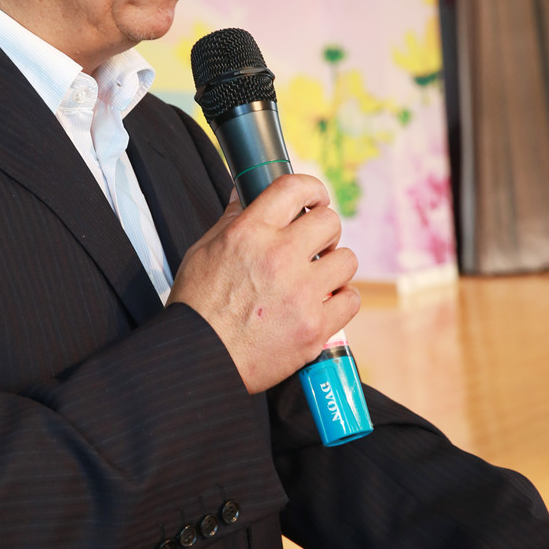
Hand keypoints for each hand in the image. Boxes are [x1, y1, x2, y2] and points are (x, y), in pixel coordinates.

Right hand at [167, 173, 359, 393]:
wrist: (199, 359)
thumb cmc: (197, 307)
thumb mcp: (203, 250)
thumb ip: (232, 219)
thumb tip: (245, 192)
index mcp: (250, 233)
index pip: (295, 188)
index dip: (312, 189)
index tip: (316, 198)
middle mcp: (279, 257)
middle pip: (329, 221)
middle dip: (323, 231)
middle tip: (313, 245)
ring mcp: (301, 293)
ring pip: (347, 260)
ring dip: (334, 266)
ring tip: (317, 276)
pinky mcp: (315, 326)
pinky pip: (351, 299)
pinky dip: (341, 299)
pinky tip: (324, 302)